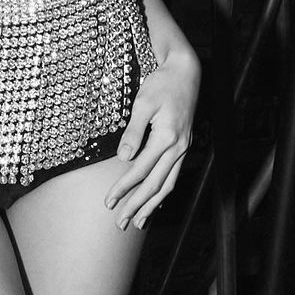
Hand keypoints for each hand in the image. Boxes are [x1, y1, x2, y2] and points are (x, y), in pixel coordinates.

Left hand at [104, 44, 200, 230]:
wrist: (186, 72)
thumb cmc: (161, 84)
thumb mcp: (142, 103)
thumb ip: (133, 132)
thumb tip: (124, 159)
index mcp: (167, 137)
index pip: (140, 170)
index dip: (123, 187)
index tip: (108, 201)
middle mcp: (178, 147)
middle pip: (156, 185)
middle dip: (136, 205)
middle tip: (120, 223)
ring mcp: (184, 148)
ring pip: (168, 184)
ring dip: (152, 205)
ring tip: (138, 222)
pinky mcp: (184, 145)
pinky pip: (174, 175)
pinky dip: (164, 192)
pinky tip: (155, 201)